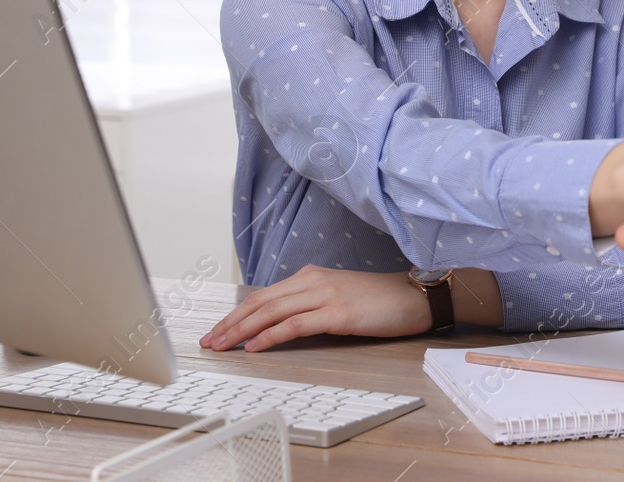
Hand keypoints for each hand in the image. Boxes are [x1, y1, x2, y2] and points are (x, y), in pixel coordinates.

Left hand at [199, 266, 430, 352]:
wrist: (413, 297)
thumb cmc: (379, 301)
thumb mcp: (337, 296)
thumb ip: (310, 303)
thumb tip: (279, 325)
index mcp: (310, 276)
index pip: (262, 295)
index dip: (235, 314)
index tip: (217, 330)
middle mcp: (313, 281)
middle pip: (260, 302)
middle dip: (230, 323)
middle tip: (210, 341)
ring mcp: (325, 296)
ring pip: (271, 312)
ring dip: (242, 331)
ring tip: (224, 346)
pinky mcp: (338, 314)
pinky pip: (295, 325)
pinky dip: (270, 336)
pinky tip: (256, 347)